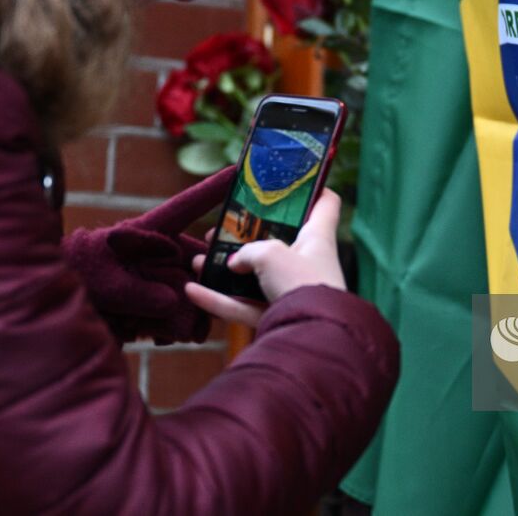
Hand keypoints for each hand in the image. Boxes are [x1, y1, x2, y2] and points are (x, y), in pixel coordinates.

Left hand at [64, 165, 235, 343]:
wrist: (57, 311)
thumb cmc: (78, 280)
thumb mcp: (106, 283)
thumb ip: (139, 290)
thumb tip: (173, 300)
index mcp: (148, 234)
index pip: (185, 207)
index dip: (212, 190)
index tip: (237, 171)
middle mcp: (160, 253)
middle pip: (199, 258)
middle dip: (209, 277)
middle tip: (211, 298)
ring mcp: (160, 277)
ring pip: (193, 289)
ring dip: (193, 311)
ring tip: (186, 331)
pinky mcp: (156, 302)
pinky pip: (179, 313)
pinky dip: (177, 327)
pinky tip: (164, 336)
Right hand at [185, 189, 346, 327]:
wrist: (311, 335)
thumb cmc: (301, 282)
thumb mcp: (270, 253)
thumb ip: (249, 251)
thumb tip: (235, 262)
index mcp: (317, 237)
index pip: (325, 203)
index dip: (313, 189)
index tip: (293, 182)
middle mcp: (308, 262)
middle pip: (277, 242)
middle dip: (245, 238)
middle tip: (220, 232)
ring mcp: (292, 291)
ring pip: (254, 277)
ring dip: (223, 271)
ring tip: (197, 261)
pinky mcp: (278, 316)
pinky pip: (245, 306)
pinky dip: (219, 300)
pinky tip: (192, 291)